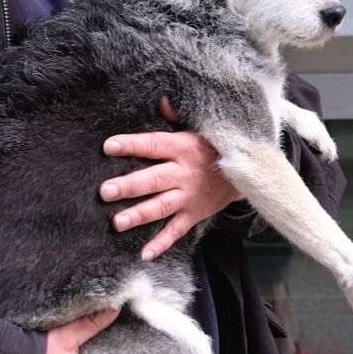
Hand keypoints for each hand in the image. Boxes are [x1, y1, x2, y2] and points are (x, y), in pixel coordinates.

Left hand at [101, 96, 240, 260]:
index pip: (153, 144)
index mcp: (182, 148)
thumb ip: (178, 114)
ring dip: (139, 215)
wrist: (247, 170)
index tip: (109, 146)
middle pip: (153, 179)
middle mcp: (183, 174)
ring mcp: (188, 196)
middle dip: (129, 186)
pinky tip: (144, 254)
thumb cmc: (215, 145)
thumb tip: (161, 99)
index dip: (131, 145)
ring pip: (161, 206)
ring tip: (117, 222)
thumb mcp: (200, 125)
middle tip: (105, 191)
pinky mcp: (193, 214)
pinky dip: (161, 243)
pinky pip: (176, 231)